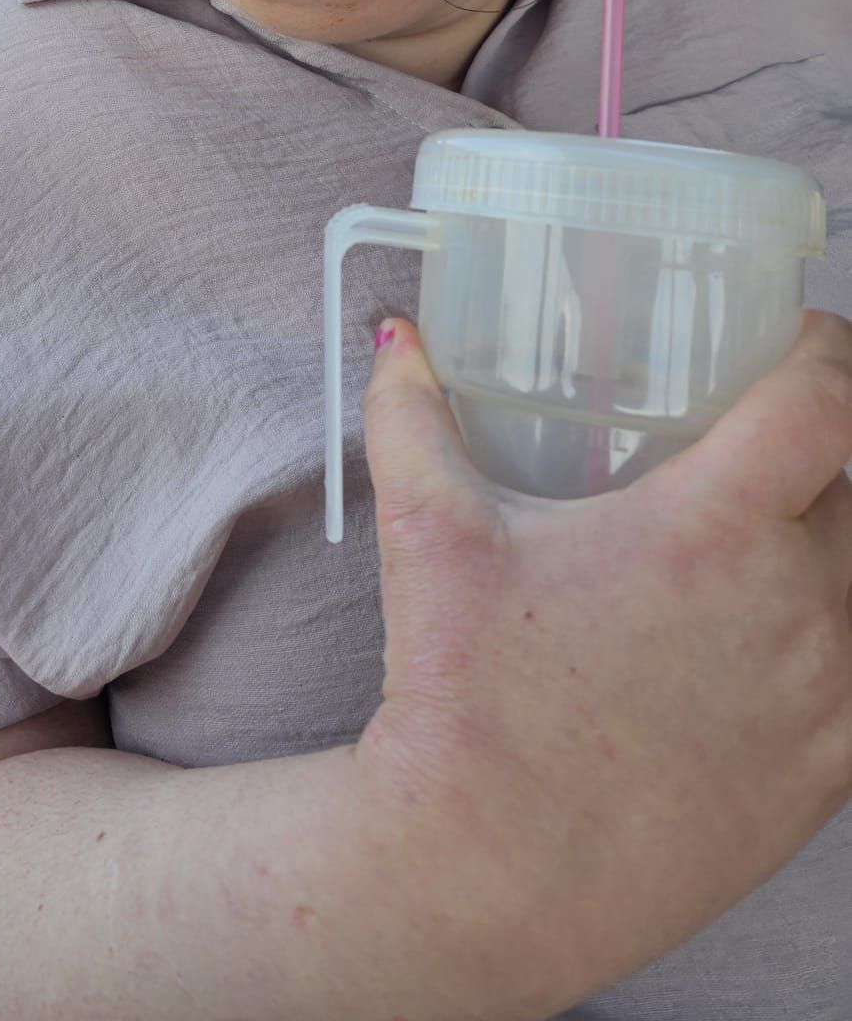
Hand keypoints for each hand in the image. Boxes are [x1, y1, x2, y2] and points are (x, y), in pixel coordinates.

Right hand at [354, 309, 851, 1015]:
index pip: (830, 399)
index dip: (823, 346)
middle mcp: (797, 605)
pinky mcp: (832, 774)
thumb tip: (400, 338)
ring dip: (826, 540)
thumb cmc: (464, 699)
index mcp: (713, 531)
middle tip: (751, 440)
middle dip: (814, 446)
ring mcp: (828, 696)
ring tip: (755, 539)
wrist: (488, 869)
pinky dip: (832, 634)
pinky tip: (768, 636)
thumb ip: (414, 416)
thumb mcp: (429, 533)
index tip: (792, 337)